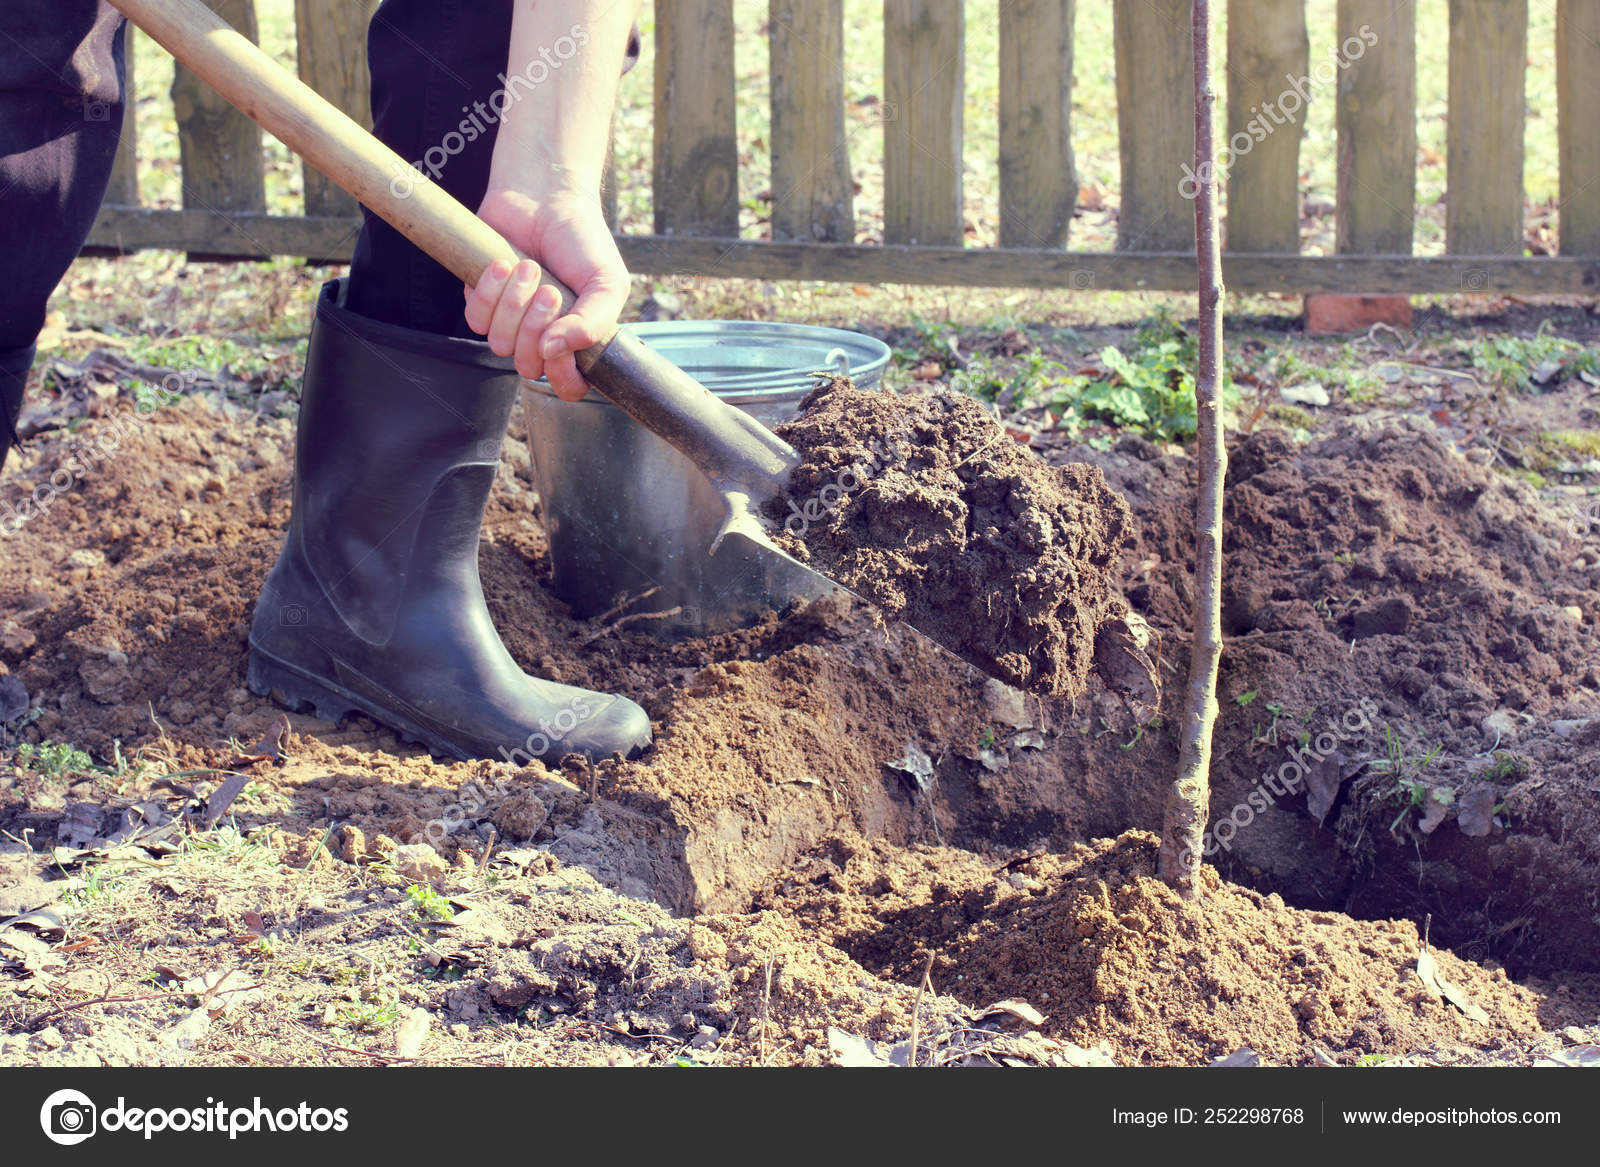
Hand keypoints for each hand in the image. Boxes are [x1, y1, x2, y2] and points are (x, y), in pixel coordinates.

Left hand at [464, 188, 627, 400]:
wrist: (545, 196)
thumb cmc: (581, 239)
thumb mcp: (606, 281)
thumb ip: (595, 323)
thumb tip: (555, 351)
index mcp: (577, 339)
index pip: (568, 386)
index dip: (563, 376)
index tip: (564, 345)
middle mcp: (542, 336)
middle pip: (529, 366)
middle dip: (537, 327)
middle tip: (551, 288)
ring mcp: (510, 321)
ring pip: (500, 343)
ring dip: (514, 303)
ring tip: (529, 268)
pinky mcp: (481, 300)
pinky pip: (475, 318)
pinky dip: (489, 290)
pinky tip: (504, 263)